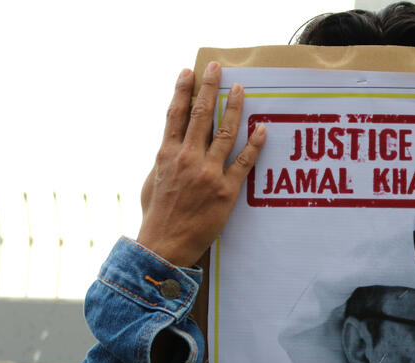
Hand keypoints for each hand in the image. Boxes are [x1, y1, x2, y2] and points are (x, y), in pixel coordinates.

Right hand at [137, 61, 266, 266]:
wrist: (164, 244)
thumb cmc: (157, 214)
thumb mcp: (153, 181)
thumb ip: (164, 159)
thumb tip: (171, 143)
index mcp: (166, 154)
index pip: (175, 115)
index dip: (182, 91)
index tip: (189, 71)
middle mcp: (187, 158)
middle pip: (200, 115)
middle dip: (209, 88)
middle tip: (217, 67)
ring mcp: (207, 173)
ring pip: (224, 132)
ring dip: (234, 108)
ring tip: (241, 89)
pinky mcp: (225, 190)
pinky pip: (244, 162)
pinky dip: (254, 144)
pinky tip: (261, 128)